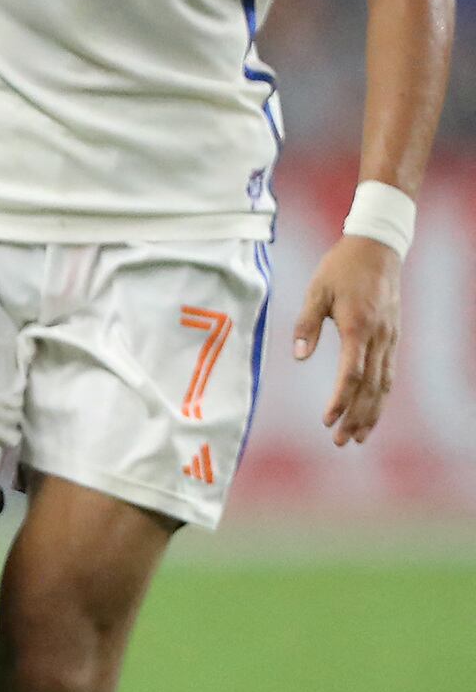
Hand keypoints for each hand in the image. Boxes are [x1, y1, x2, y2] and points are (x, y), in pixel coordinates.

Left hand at [293, 233, 401, 446]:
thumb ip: (306, 324)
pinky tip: (372, 410)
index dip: (340, 400)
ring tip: (359, 437)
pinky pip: (389, 373)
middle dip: (356, 417)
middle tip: (341, 442)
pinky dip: (381, 396)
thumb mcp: (317, 291)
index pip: (351, 374)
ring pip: (384, 385)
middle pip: (370, 387)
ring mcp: (390, 338)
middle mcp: (379, 337)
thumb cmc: (341, 269)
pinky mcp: (392, 337)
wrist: (378, 249)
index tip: (327, 420)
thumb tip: (299, 357)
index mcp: (358, 327)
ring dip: (372, 413)